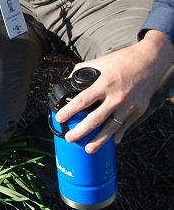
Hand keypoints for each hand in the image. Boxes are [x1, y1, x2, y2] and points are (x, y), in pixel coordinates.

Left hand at [55, 30, 173, 152]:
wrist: (149, 60)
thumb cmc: (121, 60)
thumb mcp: (99, 62)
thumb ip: (81, 71)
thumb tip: (68, 81)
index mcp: (104, 84)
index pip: (82, 101)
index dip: (69, 111)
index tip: (59, 118)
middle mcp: (116, 97)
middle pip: (95, 119)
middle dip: (80, 132)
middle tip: (70, 138)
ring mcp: (129, 105)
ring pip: (112, 128)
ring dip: (99, 140)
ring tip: (88, 149)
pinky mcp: (139, 109)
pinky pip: (126, 125)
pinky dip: (118, 134)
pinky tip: (112, 141)